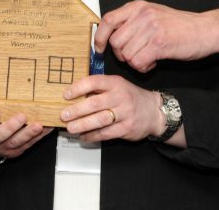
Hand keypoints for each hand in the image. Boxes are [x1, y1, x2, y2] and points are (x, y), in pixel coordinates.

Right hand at [0, 112, 52, 168]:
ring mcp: (5, 147)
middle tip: (22, 116)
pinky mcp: (17, 150)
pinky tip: (48, 127)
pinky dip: (39, 135)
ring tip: (38, 125)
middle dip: (11, 126)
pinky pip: (29, 143)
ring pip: (16, 141)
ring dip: (28, 132)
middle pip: (0, 136)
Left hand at [60, 75, 175, 144]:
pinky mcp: (126, 129)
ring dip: (82, 125)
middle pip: (94, 103)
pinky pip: (106, 134)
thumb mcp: (118, 86)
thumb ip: (100, 88)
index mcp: (116, 83)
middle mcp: (120, 97)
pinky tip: (84, 136)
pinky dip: (92, 136)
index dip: (78, 88)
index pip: (94, 82)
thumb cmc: (131, 97)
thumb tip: (75, 95)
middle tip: (64, 115)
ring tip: (70, 128)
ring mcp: (124, 114)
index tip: (66, 95)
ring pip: (99, 120)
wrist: (154, 111)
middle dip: (76, 110)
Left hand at [93, 2, 218, 72]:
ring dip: (135, 62)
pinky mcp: (159, 43)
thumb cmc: (179, 26)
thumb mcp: (153, 14)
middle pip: (116, 42)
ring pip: (126, 54)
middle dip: (122, 55)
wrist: (204, 30)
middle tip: (136, 55)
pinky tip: (153, 62)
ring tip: (148, 58)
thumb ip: (133, 21)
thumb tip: (111, 35)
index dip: (100, 37)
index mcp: (138, 6)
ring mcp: (150, 28)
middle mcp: (142, 14)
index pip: (108, 20)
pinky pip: (138, 62)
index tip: (99, 48)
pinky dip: (143, 67)